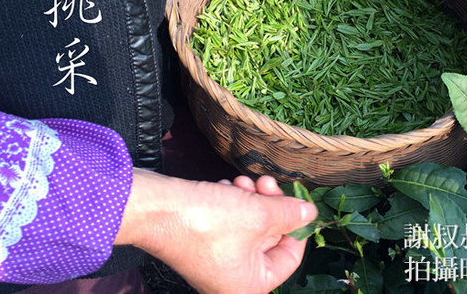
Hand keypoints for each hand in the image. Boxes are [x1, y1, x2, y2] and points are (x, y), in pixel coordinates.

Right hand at [114, 169, 317, 293]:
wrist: (156, 209)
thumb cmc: (207, 221)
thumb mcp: (260, 214)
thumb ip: (290, 214)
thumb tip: (310, 214)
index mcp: (250, 285)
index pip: (290, 257)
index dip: (297, 225)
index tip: (298, 199)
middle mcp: (232, 279)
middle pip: (269, 237)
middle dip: (269, 205)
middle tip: (267, 182)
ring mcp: (216, 261)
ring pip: (250, 225)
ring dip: (251, 199)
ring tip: (242, 183)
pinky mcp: (202, 242)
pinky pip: (230, 222)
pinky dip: (232, 202)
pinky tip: (225, 187)